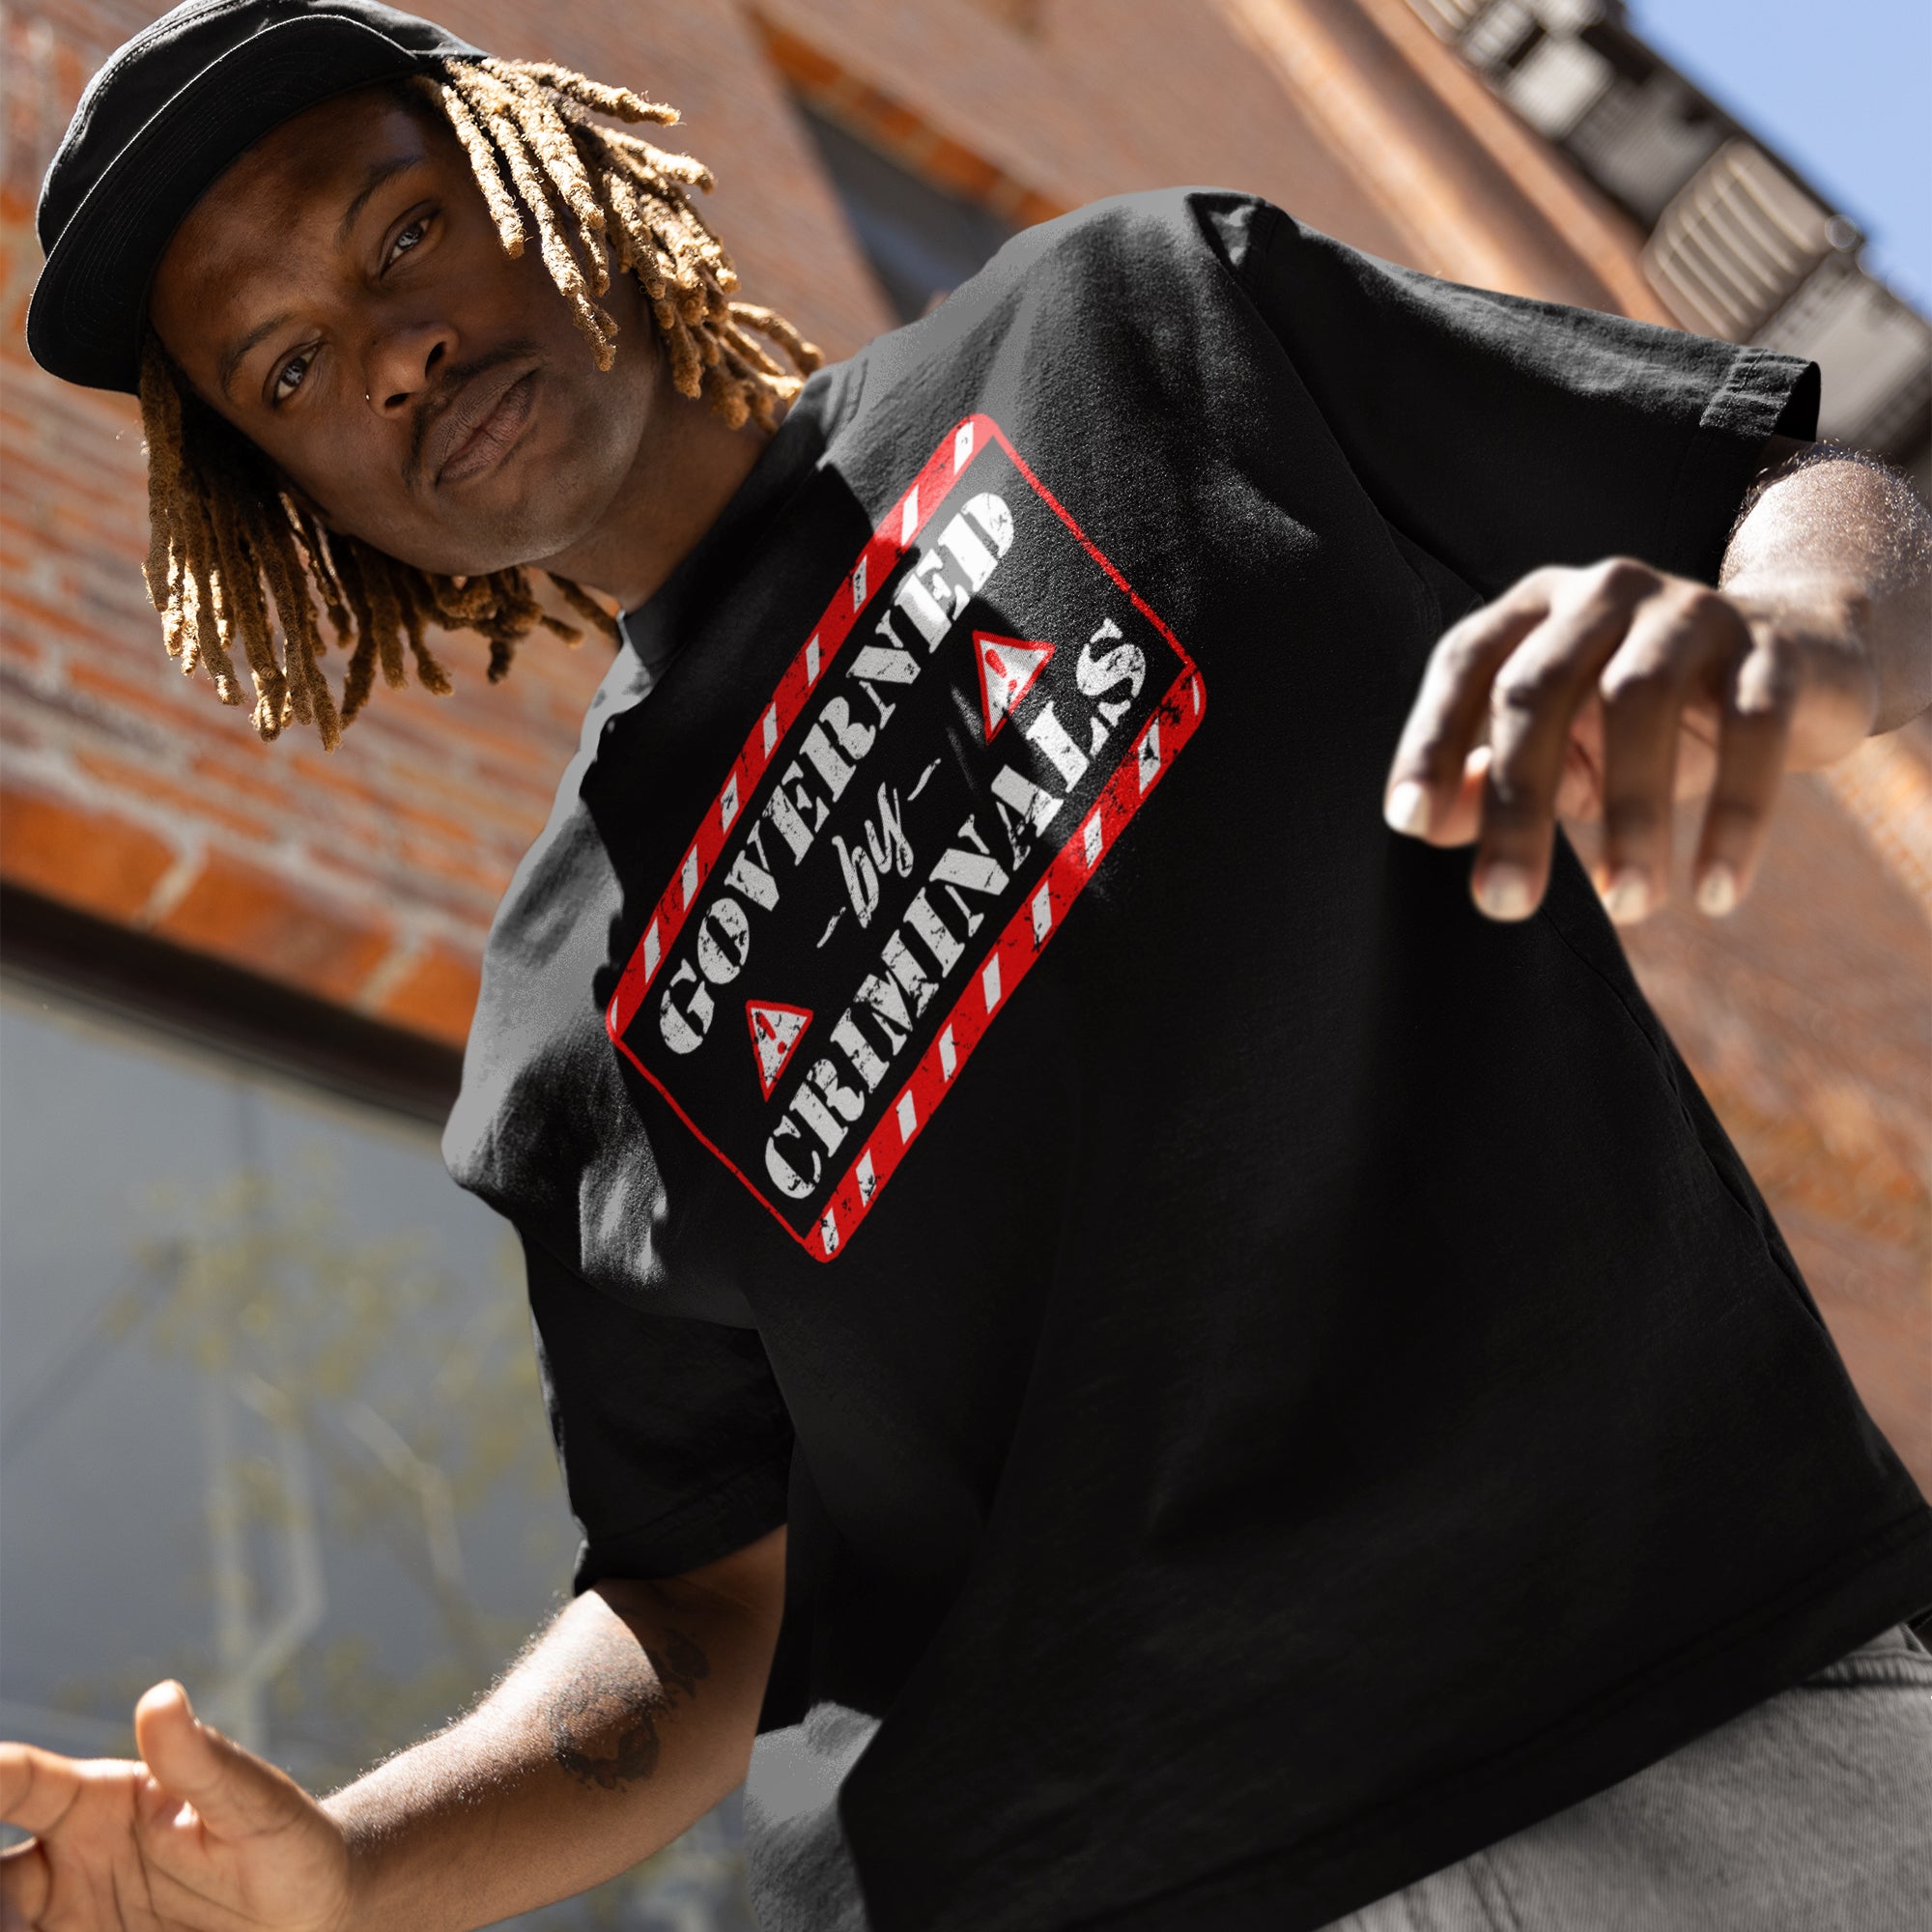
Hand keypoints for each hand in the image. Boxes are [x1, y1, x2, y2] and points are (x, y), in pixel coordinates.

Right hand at [1, 1683, 350, 1931]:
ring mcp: (70, 1918)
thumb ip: (203, 1762)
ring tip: (21, 1930)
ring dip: (5, 1926)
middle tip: (9, 1914)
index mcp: (96, 1802)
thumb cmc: (282, 1837)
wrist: (310, 1910)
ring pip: (8, 1924)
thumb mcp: (252, 1803)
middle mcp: (65, 1862)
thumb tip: (161, 1697)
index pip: (20, 1782)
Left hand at [1381, 557, 1878, 922]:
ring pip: (1637, 699)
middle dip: (1515, 801)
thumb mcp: (1560, 751)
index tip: (1411, 823)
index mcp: (1535, 610)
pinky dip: (1734, 817)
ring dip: (1628, 814)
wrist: (1796, 666)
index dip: (1431, 739)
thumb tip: (1427, 823)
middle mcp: (1604, 592)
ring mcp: (1690, 612)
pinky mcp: (1773, 651)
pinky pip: (1752, 729)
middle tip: (1502, 904)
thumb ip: (1486, 782)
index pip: (1465, 663)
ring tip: (1627, 905)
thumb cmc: (1640, 724)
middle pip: (1538, 686)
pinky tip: (1714, 893)